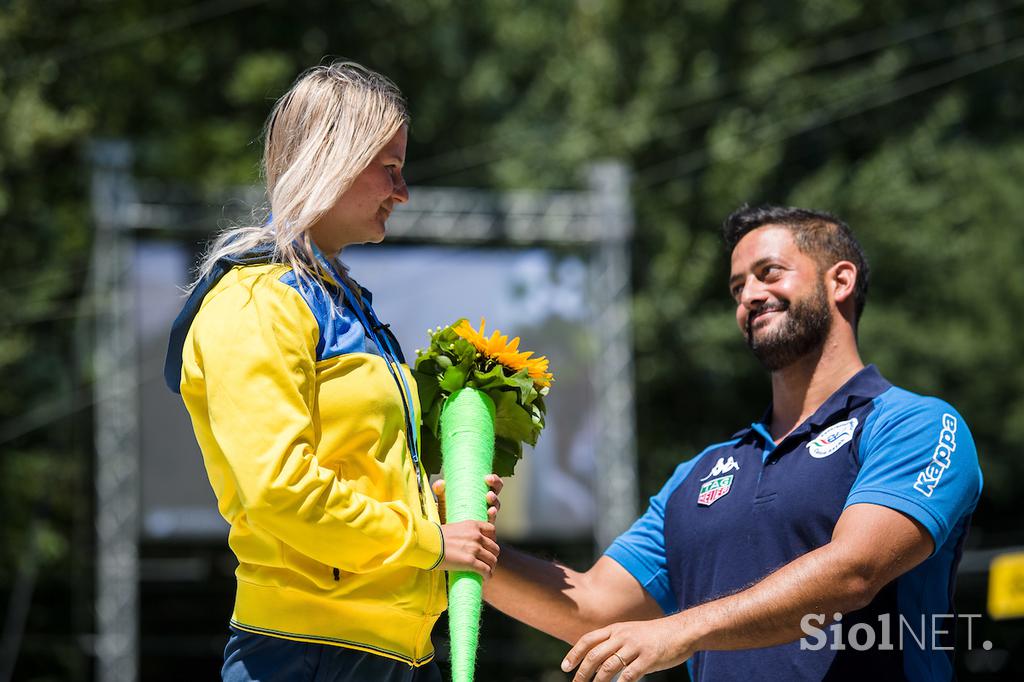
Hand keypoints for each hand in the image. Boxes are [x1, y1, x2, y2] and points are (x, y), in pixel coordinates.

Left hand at [431, 474, 502, 524]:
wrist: (444, 531)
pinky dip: (492, 516)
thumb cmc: (447, 511)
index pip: (492, 485)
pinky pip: (491, 521)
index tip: (487, 478)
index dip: (494, 480)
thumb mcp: (444, 500)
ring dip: (494, 502)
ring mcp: (485, 516)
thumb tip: (440, 483)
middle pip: (496, 492)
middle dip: (496, 488)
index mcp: (480, 494)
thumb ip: (441, 491)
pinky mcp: (484, 527)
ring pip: (495, 507)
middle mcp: (485, 504)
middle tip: (488, 484)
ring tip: (489, 498)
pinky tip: (489, 512)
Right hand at [438, 520, 499, 577]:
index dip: (492, 540)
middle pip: (494, 548)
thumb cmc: (435, 537)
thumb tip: (463, 542)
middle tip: (487, 562)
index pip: (492, 531)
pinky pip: (486, 570)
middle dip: (492, 556)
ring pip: (492, 560)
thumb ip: (463, 533)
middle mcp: (476, 536)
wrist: (427, 543)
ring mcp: (474, 549)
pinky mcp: (470, 562)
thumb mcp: (453, 528)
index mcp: (473, 525)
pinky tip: (485, 578)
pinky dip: (488, 575)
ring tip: (487, 571)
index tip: (488, 547)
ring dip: (491, 567)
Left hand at [560, 617, 693, 681]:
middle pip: (595, 655)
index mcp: (616, 629)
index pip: (589, 640)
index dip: (575, 653)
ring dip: (598, 681)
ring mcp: (635, 647)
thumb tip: (596, 656)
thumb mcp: (631, 631)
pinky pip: (629, 674)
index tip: (565, 667)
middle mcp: (623, 635)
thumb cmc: (655, 635)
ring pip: (609, 666)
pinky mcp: (648, 658)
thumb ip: (615, 640)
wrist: (682, 630)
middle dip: (583, 671)